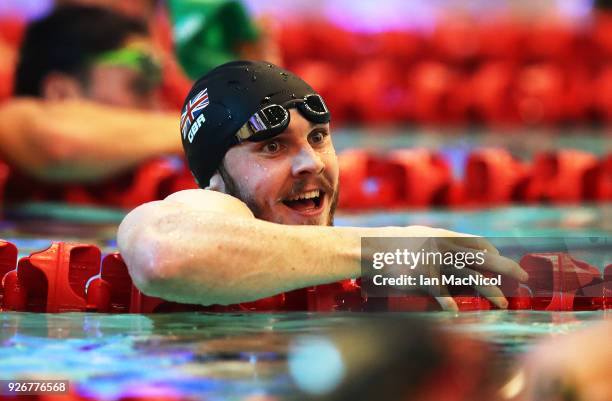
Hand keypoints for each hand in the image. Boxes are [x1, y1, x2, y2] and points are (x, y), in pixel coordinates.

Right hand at [366, 226, 528, 310]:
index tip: (505, 264)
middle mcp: (442, 246)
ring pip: (470, 276)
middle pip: (483, 257)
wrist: (365, 247)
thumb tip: (451, 253)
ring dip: (490, 291)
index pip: (477, 243)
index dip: (495, 254)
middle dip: (507, 268)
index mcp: (442, 235)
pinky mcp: (421, 275)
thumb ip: (435, 243)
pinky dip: (449, 302)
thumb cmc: (387, 245)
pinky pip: (440, 291)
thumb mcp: (416, 236)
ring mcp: (433, 260)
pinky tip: (456, 311)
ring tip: (502, 303)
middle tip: (525, 278)